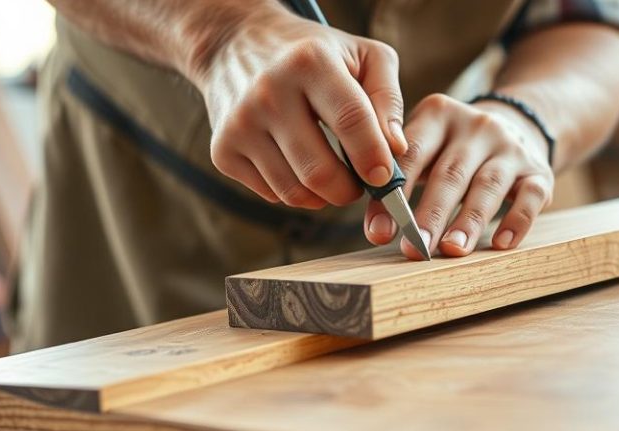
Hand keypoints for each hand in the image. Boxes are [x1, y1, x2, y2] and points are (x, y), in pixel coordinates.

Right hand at [193, 6, 406, 208]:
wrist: (234, 46)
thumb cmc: (312, 53)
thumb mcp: (362, 54)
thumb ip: (388, 98)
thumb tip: (396, 150)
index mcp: (309, 61)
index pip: (351, 121)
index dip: (374, 157)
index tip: (387, 178)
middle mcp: (268, 92)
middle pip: (320, 171)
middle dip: (350, 190)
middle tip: (360, 184)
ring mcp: (240, 124)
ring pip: (295, 192)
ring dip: (324, 196)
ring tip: (333, 175)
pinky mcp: (222, 150)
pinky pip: (271, 194)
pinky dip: (294, 191)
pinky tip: (299, 165)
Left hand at [364, 94, 554, 259]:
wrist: (513, 125)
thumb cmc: (448, 149)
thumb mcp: (422, 145)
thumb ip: (397, 178)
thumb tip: (376, 229)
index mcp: (438, 114)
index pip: (412, 153)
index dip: (394, 194)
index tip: (380, 231)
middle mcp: (477, 125)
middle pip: (451, 173)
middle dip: (431, 214)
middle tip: (415, 249)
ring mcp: (510, 147)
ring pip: (488, 185)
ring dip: (469, 221)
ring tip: (452, 250)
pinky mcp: (538, 170)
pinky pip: (531, 197)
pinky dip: (518, 221)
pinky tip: (501, 244)